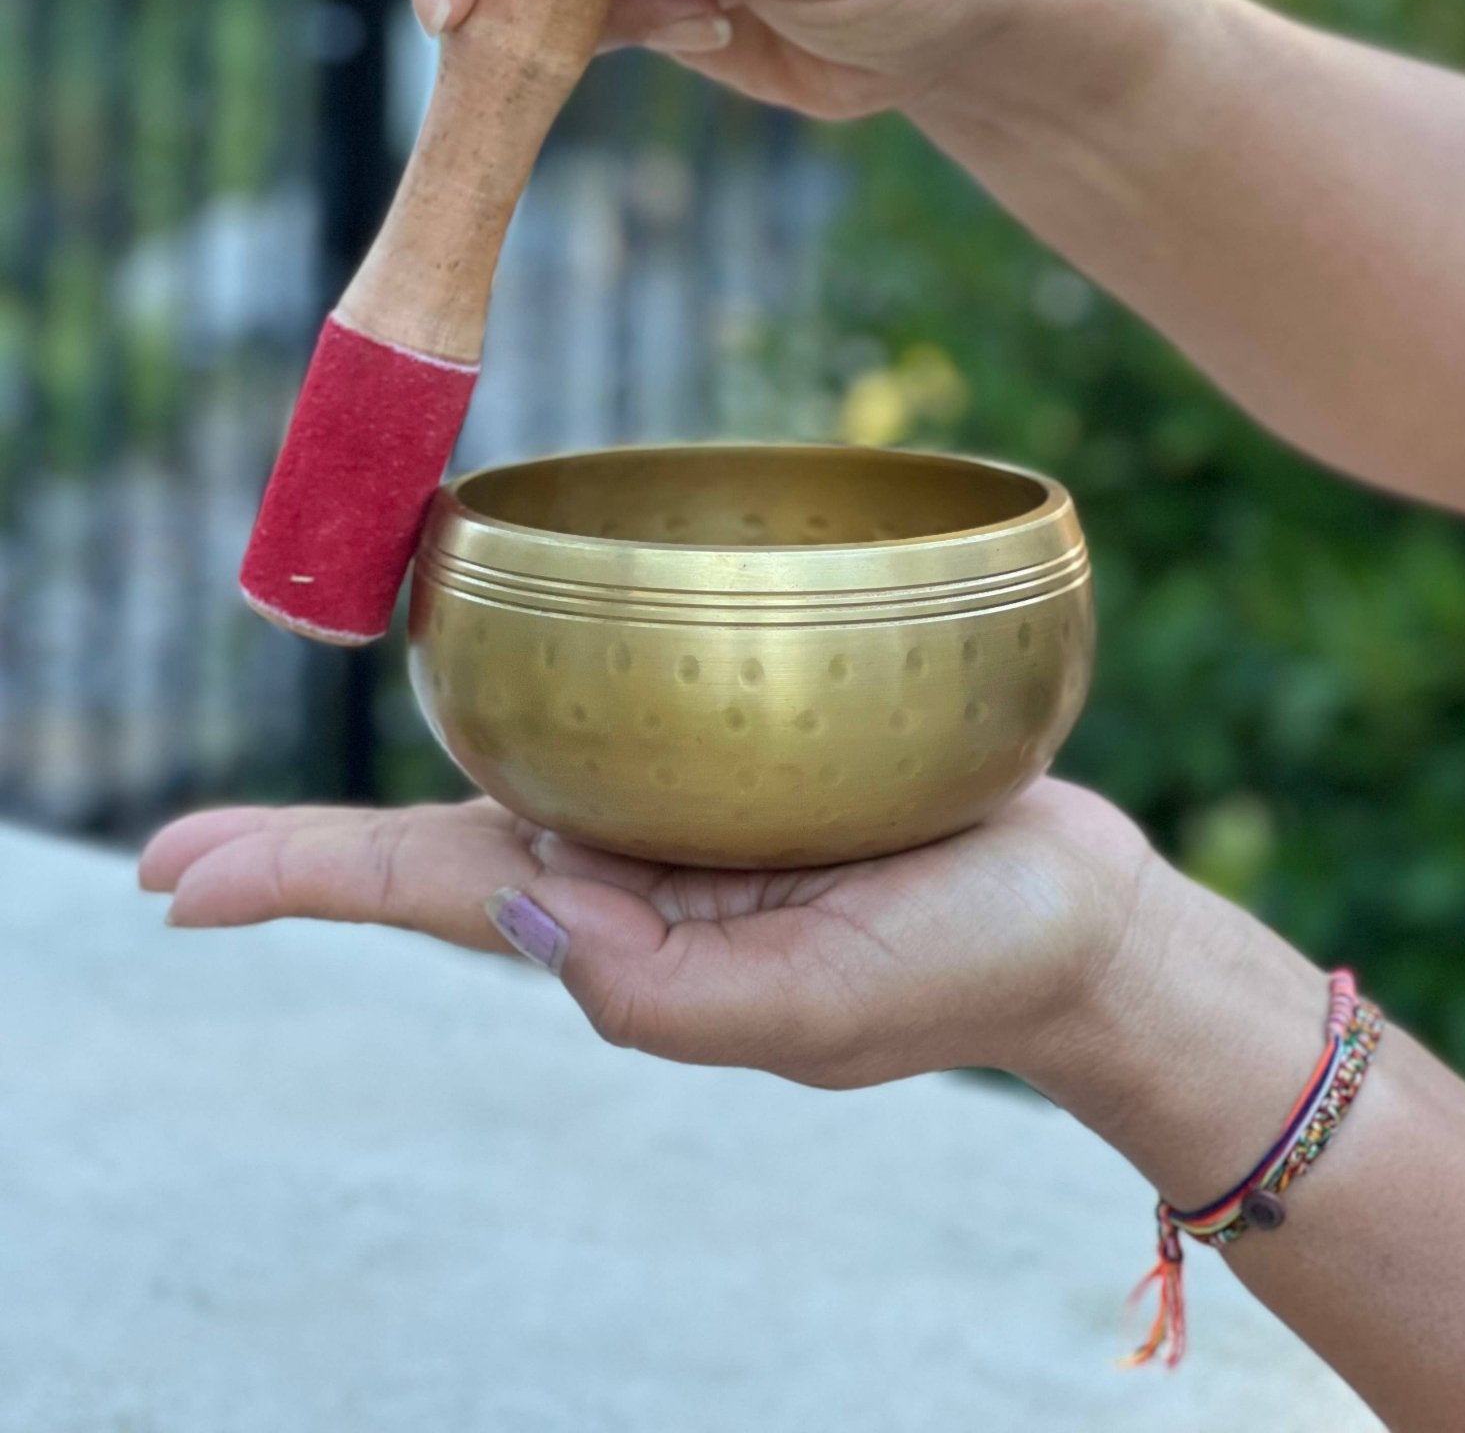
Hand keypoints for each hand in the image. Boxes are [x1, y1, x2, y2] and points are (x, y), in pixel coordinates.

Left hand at [140, 777, 1150, 1092]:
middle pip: (439, 837)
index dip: (302, 876)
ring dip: (395, 771)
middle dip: (305, 850)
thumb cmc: (959, 971)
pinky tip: (504, 673)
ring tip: (279, 802)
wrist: (1079, 919)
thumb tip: (511, 908)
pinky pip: (622, 703)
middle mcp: (632, 865)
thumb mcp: (814, 1010)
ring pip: (517, 764)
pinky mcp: (746, 737)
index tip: (173, 881)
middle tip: (166, 856)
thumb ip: (662, 992)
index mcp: (630, 933)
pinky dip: (538, 685)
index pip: (435, 899)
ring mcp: (682, 801)